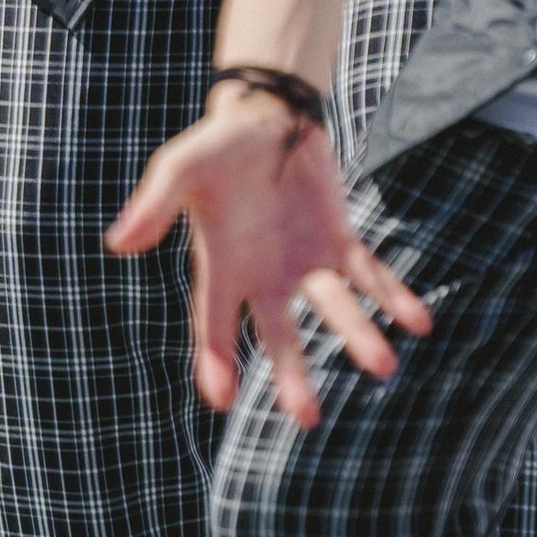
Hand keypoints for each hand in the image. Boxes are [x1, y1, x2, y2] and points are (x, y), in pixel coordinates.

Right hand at [106, 89, 431, 426]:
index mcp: (222, 268)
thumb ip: (153, 206)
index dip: (215, 361)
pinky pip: (372, 276)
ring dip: (358, 335)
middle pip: (280, 336)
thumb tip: (117, 244)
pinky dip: (394, 297)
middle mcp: (265, 278)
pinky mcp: (340, 243)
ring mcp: (307, 264)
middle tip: (306, 419)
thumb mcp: (179, 169)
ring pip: (335, 309)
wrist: (265, 117)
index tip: (220, 400)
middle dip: (292, 375)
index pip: (216, 325)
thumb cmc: (216, 146)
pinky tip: (419, 321)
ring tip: (384, 366)